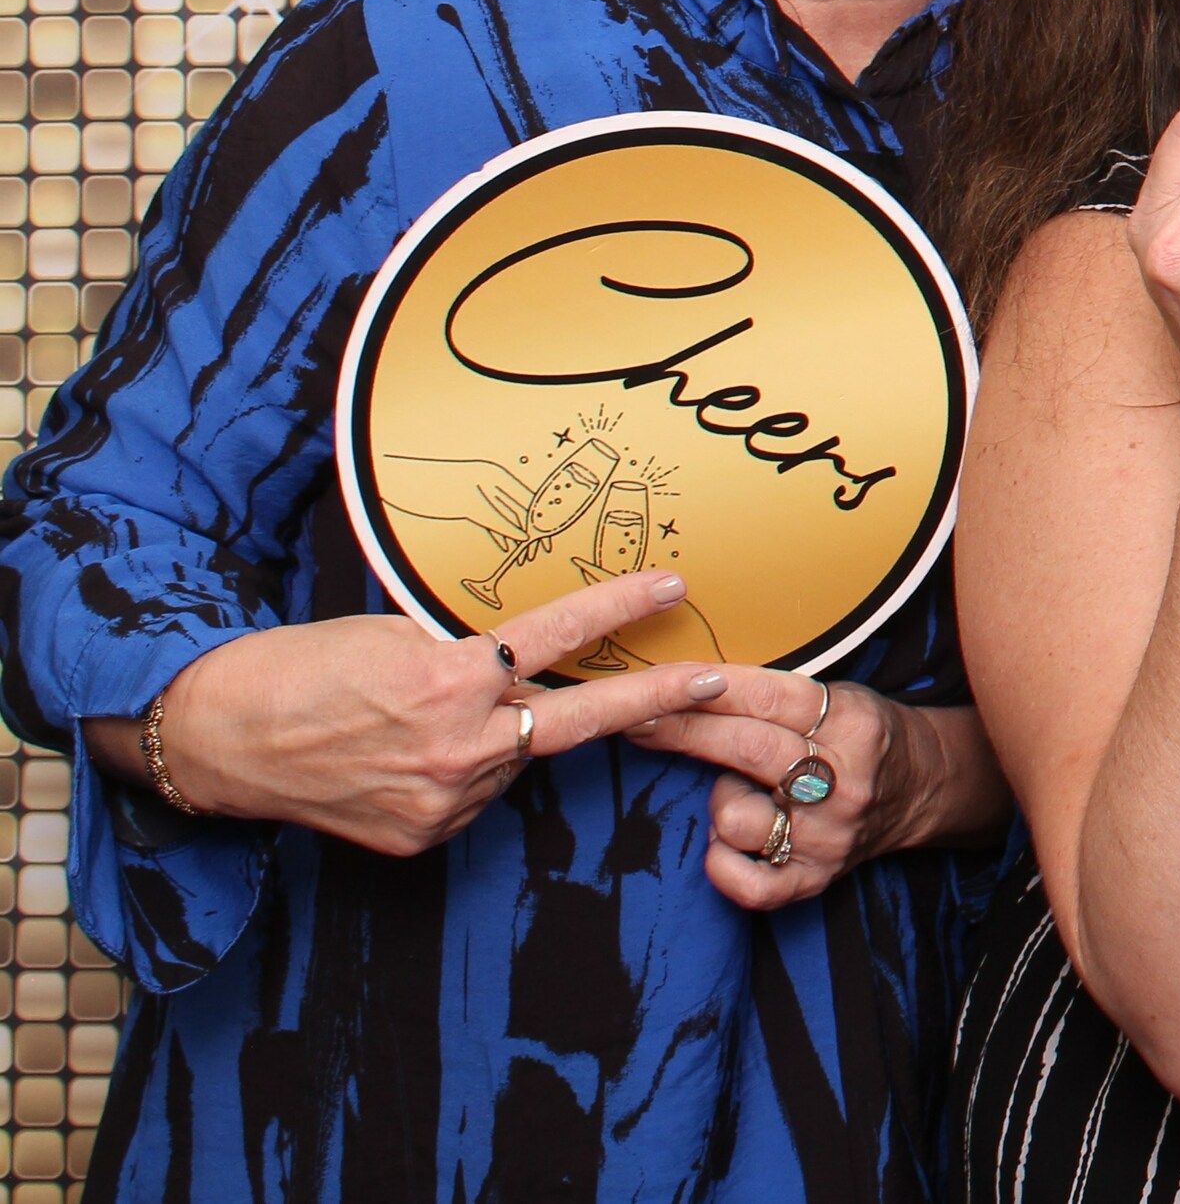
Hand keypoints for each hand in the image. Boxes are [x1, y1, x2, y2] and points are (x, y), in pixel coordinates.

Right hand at [126, 571, 725, 856]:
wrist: (219, 740)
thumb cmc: (300, 670)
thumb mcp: (395, 637)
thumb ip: (466, 654)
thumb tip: (520, 662)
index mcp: (451, 682)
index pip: (557, 637)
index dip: (618, 608)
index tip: (671, 588)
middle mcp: (458, 748)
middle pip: (576, 718)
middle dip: (653, 699)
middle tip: (714, 677)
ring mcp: (444, 801)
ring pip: (515, 756)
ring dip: (504, 732)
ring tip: (427, 719)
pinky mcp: (425, 837)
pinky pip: (474, 792)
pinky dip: (464, 770)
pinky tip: (412, 757)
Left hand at [625, 672, 992, 907]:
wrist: (920, 787)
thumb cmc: (861, 734)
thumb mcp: (837, 696)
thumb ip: (774, 696)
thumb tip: (683, 688)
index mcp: (852, 725)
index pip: (768, 697)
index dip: (706, 689)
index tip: (656, 684)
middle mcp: (845, 782)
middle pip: (747, 749)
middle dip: (683, 731)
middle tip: (636, 720)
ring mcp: (829, 836)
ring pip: (737, 818)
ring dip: (721, 802)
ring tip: (745, 793)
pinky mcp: (817, 879)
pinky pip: (748, 885)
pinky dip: (722, 866)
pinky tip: (727, 844)